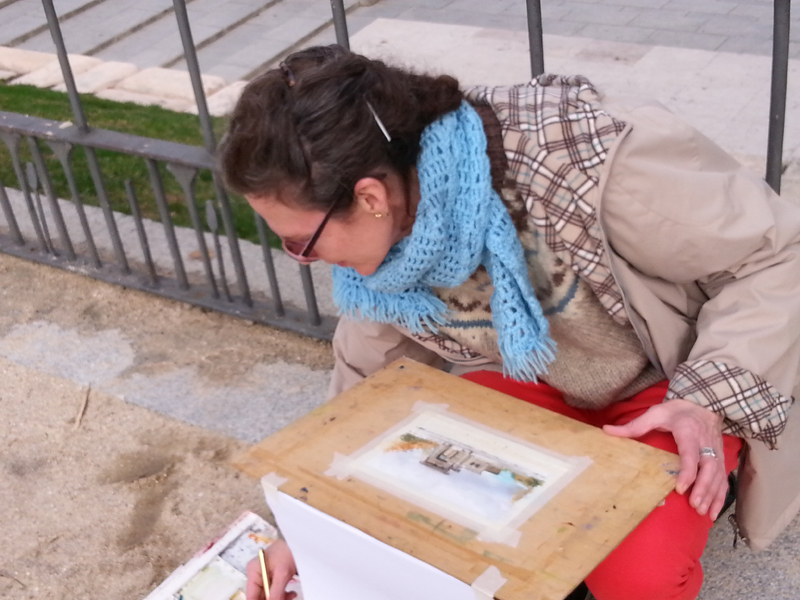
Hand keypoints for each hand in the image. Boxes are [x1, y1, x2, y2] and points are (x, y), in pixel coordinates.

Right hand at [245, 539, 297, 599]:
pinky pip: (275, 590)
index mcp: (253, 572)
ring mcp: (264, 575)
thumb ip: (275, 592)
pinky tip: (291, 593)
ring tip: (291, 595)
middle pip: (260, 596)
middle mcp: (257, 574)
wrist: (299, 541)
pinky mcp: (273, 576)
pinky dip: (282, 594)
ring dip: (279, 598)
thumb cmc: (288, 551)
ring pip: (268, 595)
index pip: (251, 596)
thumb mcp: (282, 574)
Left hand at [603, 399, 726, 519]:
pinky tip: (713, 511)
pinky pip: (724, 479)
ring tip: (702, 513)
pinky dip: (720, 496)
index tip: (681, 488)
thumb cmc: (678, 410)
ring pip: (718, 476)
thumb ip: (634, 425)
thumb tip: (607, 430)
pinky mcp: (720, 459)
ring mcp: (715, 452)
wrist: (704, 403)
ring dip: (712, 495)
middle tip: (694, 505)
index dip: (688, 472)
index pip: (690, 455)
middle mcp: (705, 444)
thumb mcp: (655, 413)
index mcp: (689, 432)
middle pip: (709, 468)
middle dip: (703, 488)